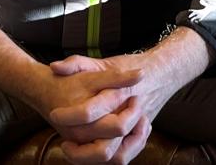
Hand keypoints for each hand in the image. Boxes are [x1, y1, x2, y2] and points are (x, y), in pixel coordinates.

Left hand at [47, 27, 211, 164]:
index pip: (90, 111)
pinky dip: (107, 158)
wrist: (162, 72)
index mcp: (117, 93)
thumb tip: (54, 67)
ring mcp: (136, 128)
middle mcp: (128, 115)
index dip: (69, 116)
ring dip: (91, 159)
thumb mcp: (102, 61)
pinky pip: (124, 155)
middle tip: (64, 144)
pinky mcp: (139, 135)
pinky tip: (89, 152)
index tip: (54, 116)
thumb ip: (77, 63)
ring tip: (72, 152)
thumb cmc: (129, 66)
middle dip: (80, 152)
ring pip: (116, 156)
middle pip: (105, 146)